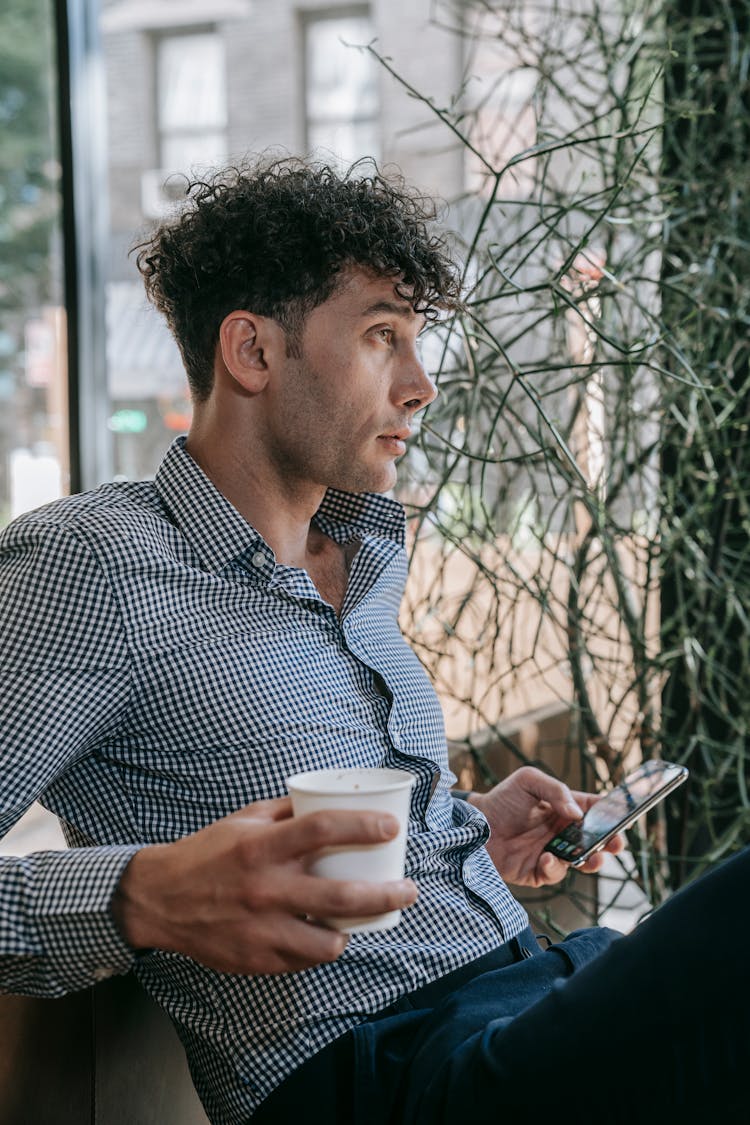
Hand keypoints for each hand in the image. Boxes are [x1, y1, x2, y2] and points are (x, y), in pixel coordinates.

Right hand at [112, 796, 417, 974]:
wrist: (160, 899)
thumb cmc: (207, 853)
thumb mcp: (243, 820)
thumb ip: (286, 811)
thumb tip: (328, 800)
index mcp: (261, 846)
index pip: (323, 829)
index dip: (363, 825)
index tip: (391, 826)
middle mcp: (265, 888)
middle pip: (342, 895)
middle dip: (386, 893)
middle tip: (407, 889)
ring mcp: (261, 929)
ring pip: (329, 940)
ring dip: (353, 930)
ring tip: (362, 919)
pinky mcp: (256, 959)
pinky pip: (304, 960)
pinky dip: (320, 948)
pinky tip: (325, 936)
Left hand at [467, 766, 623, 886]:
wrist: (472, 826)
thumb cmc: (500, 800)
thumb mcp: (528, 782)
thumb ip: (555, 791)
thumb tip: (578, 813)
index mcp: (563, 808)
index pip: (594, 811)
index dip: (611, 814)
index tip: (623, 818)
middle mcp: (561, 832)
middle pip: (596, 840)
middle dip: (610, 843)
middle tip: (615, 844)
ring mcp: (552, 852)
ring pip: (582, 861)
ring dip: (591, 861)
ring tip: (592, 858)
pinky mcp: (538, 871)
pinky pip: (555, 873)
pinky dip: (555, 867)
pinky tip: (546, 858)